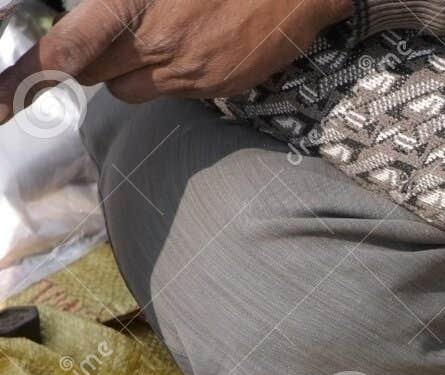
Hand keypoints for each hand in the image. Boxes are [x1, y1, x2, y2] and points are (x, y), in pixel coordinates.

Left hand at [0, 0, 351, 118]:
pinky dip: (172, 74)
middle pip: (92, 74)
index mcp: (132, 4)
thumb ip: (118, 3)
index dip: (23, 78)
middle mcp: (156, 44)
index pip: (66, 50)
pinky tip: (196, 44)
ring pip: (128, 90)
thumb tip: (96, 18)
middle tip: (110, 34)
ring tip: (160, 37)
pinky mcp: (216, 87)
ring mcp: (188, 72)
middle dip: (90, 59)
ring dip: (128, 71)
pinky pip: (173, 92)